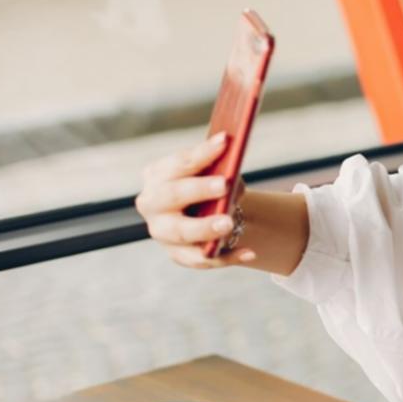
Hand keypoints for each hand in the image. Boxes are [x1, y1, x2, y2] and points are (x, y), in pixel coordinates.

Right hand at [134, 133, 254, 268]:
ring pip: (181, 232)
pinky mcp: (179, 255)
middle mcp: (152, 204)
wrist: (204, 216)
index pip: (178, 163)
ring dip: (204, 228)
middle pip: (171, 195)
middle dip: (197, 189)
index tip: (225, 142)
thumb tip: (234, 175)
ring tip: (227, 224)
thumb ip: (221, 172)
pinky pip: (202, 259)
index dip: (202, 153)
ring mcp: (162, 232)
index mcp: (158, 176)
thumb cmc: (206, 187)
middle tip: (223, 185)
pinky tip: (250, 253)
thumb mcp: (212, 175)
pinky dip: (227, 257)